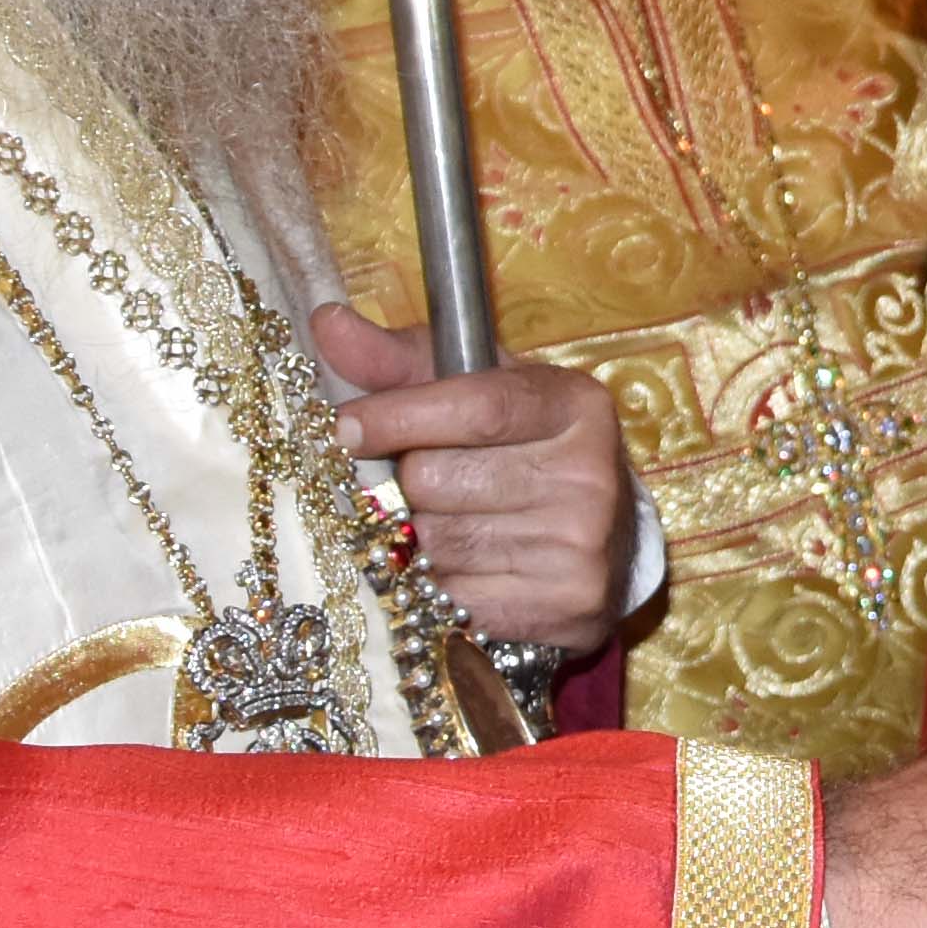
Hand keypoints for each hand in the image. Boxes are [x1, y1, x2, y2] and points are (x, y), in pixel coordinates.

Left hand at [310, 303, 636, 656]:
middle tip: (422, 484)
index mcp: (574, 403)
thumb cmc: (518, 450)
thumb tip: (325, 322)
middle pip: (437, 478)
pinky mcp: (567, 605)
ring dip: (418, 538)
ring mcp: (581, 544)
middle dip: (407, 485)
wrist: (601, 539)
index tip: (343, 427)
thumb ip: (399, 361)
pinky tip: (464, 570)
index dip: (398, 416)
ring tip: (449, 526)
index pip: (475, 407)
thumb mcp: (474, 391)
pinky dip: (438, 587)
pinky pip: (453, 597)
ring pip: (436, 543)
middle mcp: (589, 472)